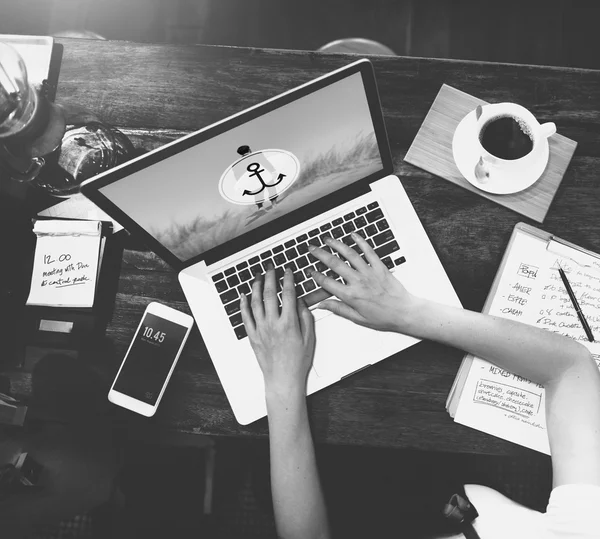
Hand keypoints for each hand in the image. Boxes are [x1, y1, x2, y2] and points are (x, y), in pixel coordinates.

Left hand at [240, 266, 315, 395]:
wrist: (283, 379)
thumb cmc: (297, 361)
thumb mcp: (309, 338)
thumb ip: (305, 317)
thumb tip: (299, 301)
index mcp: (289, 323)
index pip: (288, 294)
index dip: (288, 279)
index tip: (287, 271)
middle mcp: (273, 324)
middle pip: (269, 294)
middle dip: (270, 277)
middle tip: (270, 268)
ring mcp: (261, 329)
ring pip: (255, 302)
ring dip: (256, 287)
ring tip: (258, 277)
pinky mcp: (253, 336)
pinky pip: (245, 316)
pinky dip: (243, 304)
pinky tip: (244, 296)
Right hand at [308, 232, 416, 332]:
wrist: (404, 312)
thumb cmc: (383, 317)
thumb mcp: (358, 318)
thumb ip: (338, 309)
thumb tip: (322, 305)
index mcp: (351, 295)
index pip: (327, 283)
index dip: (316, 276)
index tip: (310, 271)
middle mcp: (358, 281)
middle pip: (334, 264)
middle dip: (320, 254)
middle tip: (312, 249)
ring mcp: (369, 272)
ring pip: (349, 254)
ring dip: (336, 245)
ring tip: (327, 239)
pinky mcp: (380, 267)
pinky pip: (368, 251)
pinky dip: (360, 241)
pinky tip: (353, 235)